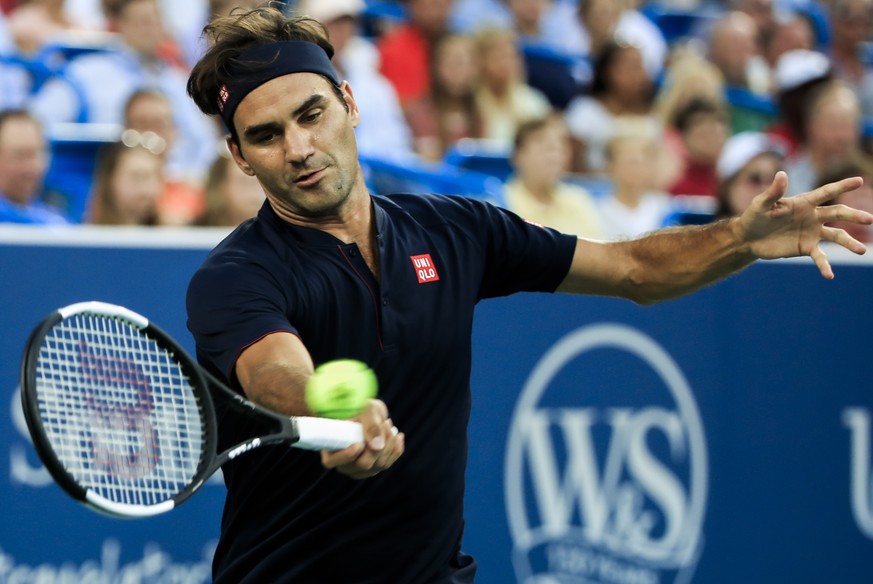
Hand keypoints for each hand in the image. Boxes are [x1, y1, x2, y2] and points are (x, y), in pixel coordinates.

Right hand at [320, 399, 404, 478]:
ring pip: (378, 466)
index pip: (332, 461)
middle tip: (384, 423)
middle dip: (378, 446)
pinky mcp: (373, 466)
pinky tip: (398, 436)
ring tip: (388, 424)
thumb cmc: (360, 405)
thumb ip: (370, 425)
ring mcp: (359, 467)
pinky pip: (387, 464)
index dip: (346, 456)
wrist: (367, 409)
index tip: (359, 444)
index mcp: (330, 446)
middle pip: (362, 465)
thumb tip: (377, 446)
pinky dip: (396, 450)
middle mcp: (343, 461)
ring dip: (389, 445)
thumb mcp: (366, 409)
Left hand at [733, 171, 872, 278]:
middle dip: (854, 216)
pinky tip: (829, 276)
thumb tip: (782, 174)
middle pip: (838, 214)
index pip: (826, 192)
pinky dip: (824, 266)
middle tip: (869, 219)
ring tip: (861, 251)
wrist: (747, 239)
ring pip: (836, 236)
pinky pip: (820, 257)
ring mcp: (811, 232)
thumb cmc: (754, 217)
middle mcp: (813, 216)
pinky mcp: (805, 248)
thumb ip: (773, 192)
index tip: (860, 181)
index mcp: (804, 202)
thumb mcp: (761, 204)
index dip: (842, 186)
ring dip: (849, 243)